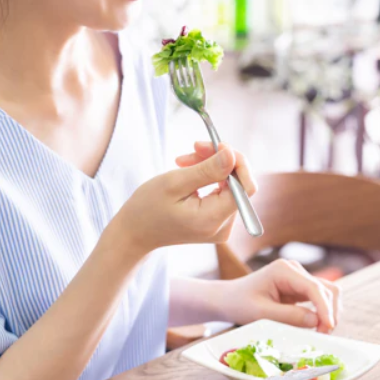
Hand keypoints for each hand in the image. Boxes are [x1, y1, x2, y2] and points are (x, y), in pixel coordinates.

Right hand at [111, 142, 256, 253]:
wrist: (134, 233)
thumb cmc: (148, 208)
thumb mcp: (175, 183)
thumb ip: (207, 170)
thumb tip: (232, 155)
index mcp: (214, 219)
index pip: (246, 187)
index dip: (238, 162)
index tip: (219, 146)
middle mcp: (223, 226)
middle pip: (238, 183)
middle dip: (218, 161)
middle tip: (194, 148)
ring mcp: (220, 225)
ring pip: (229, 184)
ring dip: (210, 166)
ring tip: (184, 161)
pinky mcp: (215, 221)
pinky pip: (221, 192)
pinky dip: (208, 177)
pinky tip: (190, 171)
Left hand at [218, 259, 341, 333]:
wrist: (229, 299)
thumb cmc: (240, 303)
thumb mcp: (261, 313)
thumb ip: (289, 316)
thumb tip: (317, 321)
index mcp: (284, 270)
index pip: (314, 288)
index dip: (325, 308)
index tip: (328, 327)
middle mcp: (295, 270)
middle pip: (326, 289)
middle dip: (329, 312)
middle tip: (323, 335)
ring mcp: (299, 278)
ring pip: (328, 293)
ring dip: (329, 312)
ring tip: (322, 332)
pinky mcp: (300, 288)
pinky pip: (320, 299)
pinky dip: (323, 312)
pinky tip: (317, 326)